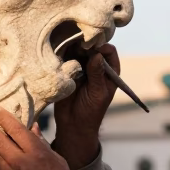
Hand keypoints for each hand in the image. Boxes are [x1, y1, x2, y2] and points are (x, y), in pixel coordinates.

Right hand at [52, 44, 119, 169]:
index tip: (92, 50)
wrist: (72, 124)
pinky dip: (63, 54)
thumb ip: (97, 74)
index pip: (109, 51)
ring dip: (72, 48)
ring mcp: (81, 66)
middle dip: (85, 45)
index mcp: (109, 71)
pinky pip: (65, 57)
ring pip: (78, 49)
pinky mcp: (67, 69)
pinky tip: (59, 56)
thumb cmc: (90, 111)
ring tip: (67, 53)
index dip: (102, 47)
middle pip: (92, 47)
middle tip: (76, 49)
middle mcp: (96, 66)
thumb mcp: (97, 93)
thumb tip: (97, 55)